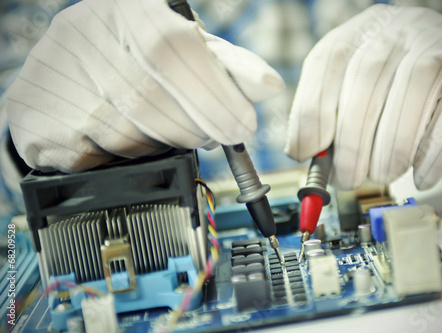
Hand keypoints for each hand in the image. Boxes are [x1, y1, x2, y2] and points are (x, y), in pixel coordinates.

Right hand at [5, 0, 283, 171]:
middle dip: (195, 131)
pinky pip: (99, 158)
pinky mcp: (38, 120)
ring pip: (129, 138)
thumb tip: (268, 87)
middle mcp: (85, 36)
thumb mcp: (187, 48)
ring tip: (170, 134)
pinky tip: (131, 141)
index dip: (215, 97)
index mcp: (129, 9)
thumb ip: (225, 66)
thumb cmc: (137, 57)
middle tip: (212, 135)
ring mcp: (57, 79)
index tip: (242, 127)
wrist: (66, 68)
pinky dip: (128, 160)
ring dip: (164, 147)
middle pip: (154, 104)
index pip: (175, 52)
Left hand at [285, 4, 441, 189]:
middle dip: (352, 138)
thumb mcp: (362, 92)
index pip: (327, 60)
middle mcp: (401, 28)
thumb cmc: (405, 90)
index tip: (305, 153)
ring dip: (392, 144)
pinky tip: (423, 175)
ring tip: (383, 174)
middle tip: (348, 178)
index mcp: (363, 32)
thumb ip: (332, 115)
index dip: (311, 111)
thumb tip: (303, 153)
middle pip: (367, 74)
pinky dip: (437, 150)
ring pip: (413, 87)